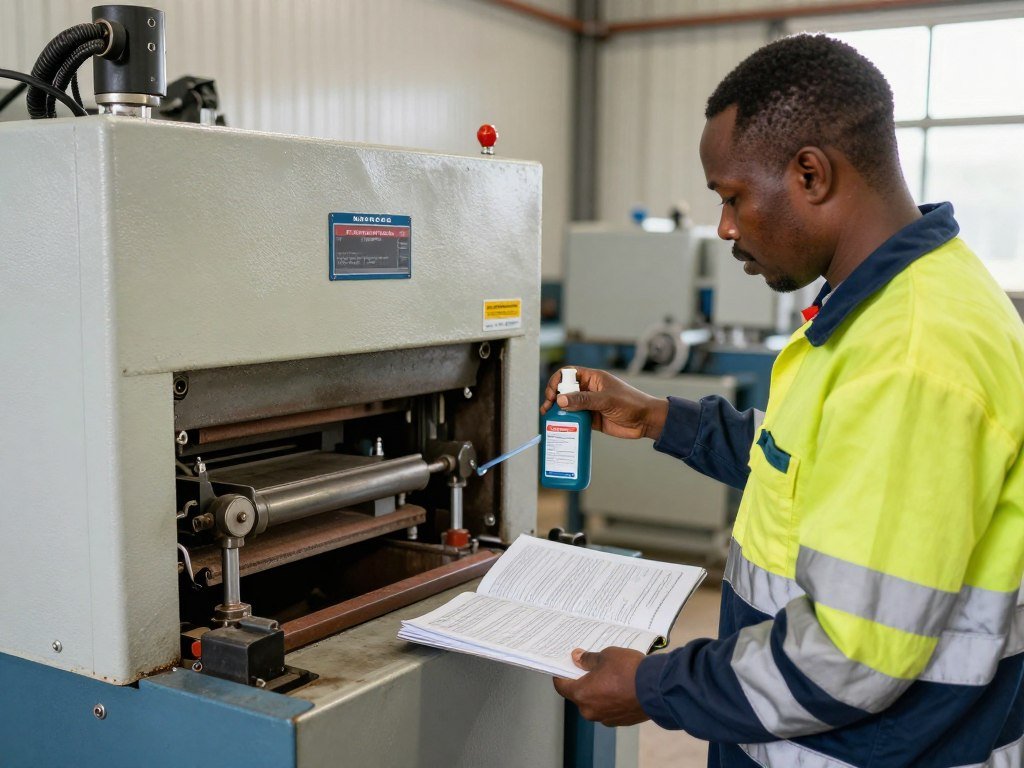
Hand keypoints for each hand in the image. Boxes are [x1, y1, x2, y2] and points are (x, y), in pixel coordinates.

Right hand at [540, 367, 667, 440]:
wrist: (646, 421)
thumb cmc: (631, 403)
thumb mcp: (606, 400)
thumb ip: (584, 400)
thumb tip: (561, 400)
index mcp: (593, 378)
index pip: (568, 374)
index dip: (557, 381)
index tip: (552, 393)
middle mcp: (589, 390)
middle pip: (564, 390)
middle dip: (553, 397)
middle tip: (547, 407)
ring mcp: (589, 404)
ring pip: (568, 405)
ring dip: (557, 411)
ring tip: (548, 418)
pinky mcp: (591, 419)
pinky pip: (575, 419)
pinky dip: (566, 422)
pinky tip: (560, 427)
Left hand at [552, 647, 649, 726]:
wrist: (657, 688)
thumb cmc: (629, 671)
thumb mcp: (605, 656)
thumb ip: (588, 659)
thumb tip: (577, 658)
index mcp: (581, 694)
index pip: (561, 686)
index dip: (560, 675)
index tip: (563, 667)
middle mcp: (590, 710)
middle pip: (579, 695)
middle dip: (583, 682)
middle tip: (590, 667)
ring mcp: (606, 718)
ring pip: (595, 703)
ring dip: (598, 691)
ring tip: (609, 676)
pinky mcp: (621, 721)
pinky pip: (609, 709)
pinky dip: (611, 699)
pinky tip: (620, 686)